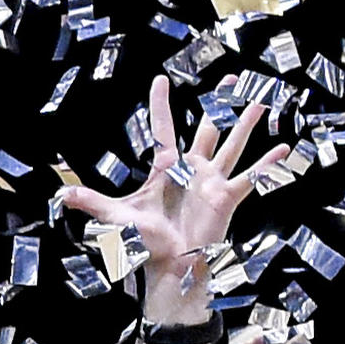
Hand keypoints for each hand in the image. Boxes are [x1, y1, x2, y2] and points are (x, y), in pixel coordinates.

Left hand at [62, 76, 283, 304]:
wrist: (170, 263)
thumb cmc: (145, 240)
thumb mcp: (116, 216)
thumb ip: (91, 201)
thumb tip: (61, 194)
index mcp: (166, 167)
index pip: (163, 127)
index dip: (162, 104)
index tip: (161, 80)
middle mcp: (192, 168)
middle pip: (207, 129)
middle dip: (218, 105)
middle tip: (229, 80)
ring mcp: (211, 181)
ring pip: (232, 145)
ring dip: (247, 124)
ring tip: (261, 100)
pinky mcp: (227, 197)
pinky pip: (251, 177)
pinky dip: (268, 164)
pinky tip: (283, 149)